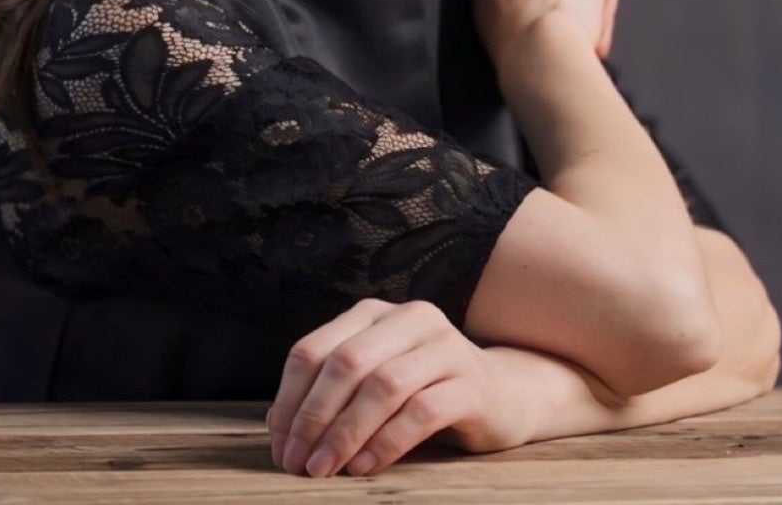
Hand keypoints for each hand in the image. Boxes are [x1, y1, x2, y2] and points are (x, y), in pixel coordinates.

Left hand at [265, 297, 528, 476]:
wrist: (504, 396)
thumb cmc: (424, 392)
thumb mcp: (372, 385)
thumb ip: (330, 395)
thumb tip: (277, 426)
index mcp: (374, 313)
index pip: (315, 348)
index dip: (290, 399)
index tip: (279, 445)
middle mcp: (409, 318)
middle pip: (346, 363)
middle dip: (314, 417)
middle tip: (298, 463)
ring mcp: (445, 347)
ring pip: (382, 385)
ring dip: (346, 433)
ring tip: (326, 469)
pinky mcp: (471, 383)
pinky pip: (421, 411)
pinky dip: (387, 441)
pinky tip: (366, 466)